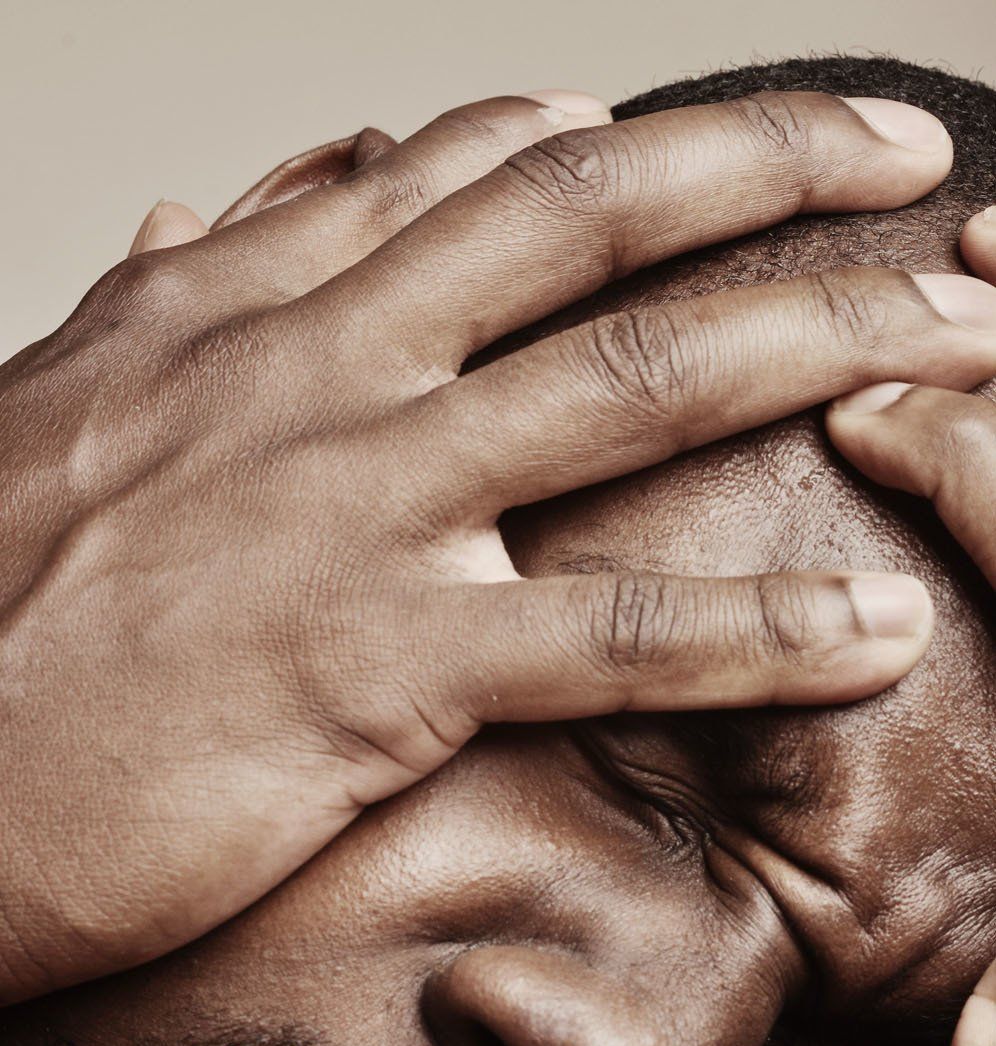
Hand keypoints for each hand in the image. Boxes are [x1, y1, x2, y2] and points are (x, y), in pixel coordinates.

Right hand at [0, 91, 988, 1003]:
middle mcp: (319, 372)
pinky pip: (610, 635)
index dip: (614, 141)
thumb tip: (225, 207)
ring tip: (969, 347)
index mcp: (247, 310)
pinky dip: (759, 630)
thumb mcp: (62, 403)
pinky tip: (872, 628)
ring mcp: (359, 510)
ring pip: (638, 386)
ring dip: (829, 345)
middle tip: (904, 151)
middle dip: (769, 170)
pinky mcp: (377, 667)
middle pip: (587, 224)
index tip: (722, 143)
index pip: (461, 176)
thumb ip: (170, 300)